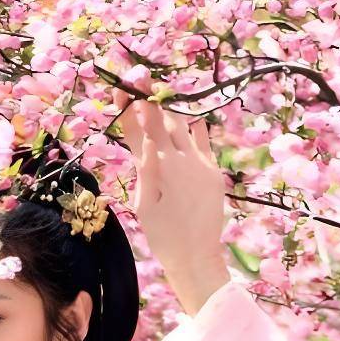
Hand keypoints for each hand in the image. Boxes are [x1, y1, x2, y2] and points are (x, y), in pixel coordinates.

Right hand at [118, 100, 231, 315]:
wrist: (196, 255)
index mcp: (160, 168)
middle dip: (152, 103)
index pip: (142, 129)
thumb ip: (145, 170)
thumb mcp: (143, 205)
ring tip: (161, 105)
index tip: (125, 87)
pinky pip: (203, 141)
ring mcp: (202, 162)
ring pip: (185, 128)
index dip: (132, 107)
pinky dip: (193, 129)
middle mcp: (183, 159)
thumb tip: (145, 138)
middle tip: (142, 85)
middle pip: (164, 121)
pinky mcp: (214, 170)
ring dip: (171, 116)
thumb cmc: (162, 236)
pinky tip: (189, 123)